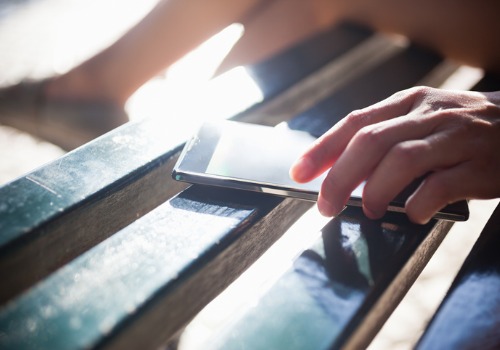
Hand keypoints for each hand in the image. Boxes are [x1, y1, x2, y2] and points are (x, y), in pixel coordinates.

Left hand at [290, 86, 499, 223]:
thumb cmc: (462, 128)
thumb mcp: (422, 120)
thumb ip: (387, 139)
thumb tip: (343, 173)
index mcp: (409, 103)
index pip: (355, 122)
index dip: (322, 149)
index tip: (299, 172)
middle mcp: (429, 115)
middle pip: (370, 142)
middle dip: (339, 177)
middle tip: (325, 205)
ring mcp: (456, 138)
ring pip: (401, 160)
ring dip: (375, 190)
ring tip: (368, 209)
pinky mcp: (479, 166)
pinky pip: (439, 187)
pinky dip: (416, 204)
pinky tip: (410, 213)